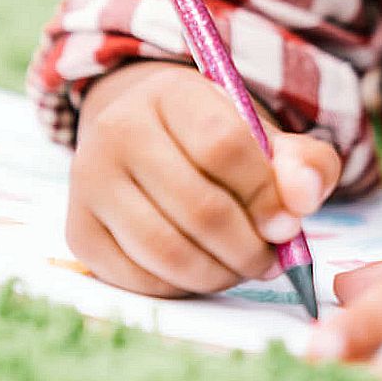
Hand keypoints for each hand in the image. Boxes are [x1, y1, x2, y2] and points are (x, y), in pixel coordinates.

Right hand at [66, 60, 342, 297]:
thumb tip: (302, 199)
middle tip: (272, 259)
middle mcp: (118, 130)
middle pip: (197, 207)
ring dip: (220, 273)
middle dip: (248, 246)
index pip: (223, 146)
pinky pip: (140, 279)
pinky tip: (206, 270)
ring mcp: (89, 182)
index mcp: (170, 93)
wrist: (146, 139)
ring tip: (244, 267)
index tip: (290, 224)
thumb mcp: (265, 136)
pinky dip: (184, 287)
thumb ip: (302, 162)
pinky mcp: (79, 232)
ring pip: (166, 250)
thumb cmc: (217, 139)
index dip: (265, 195)